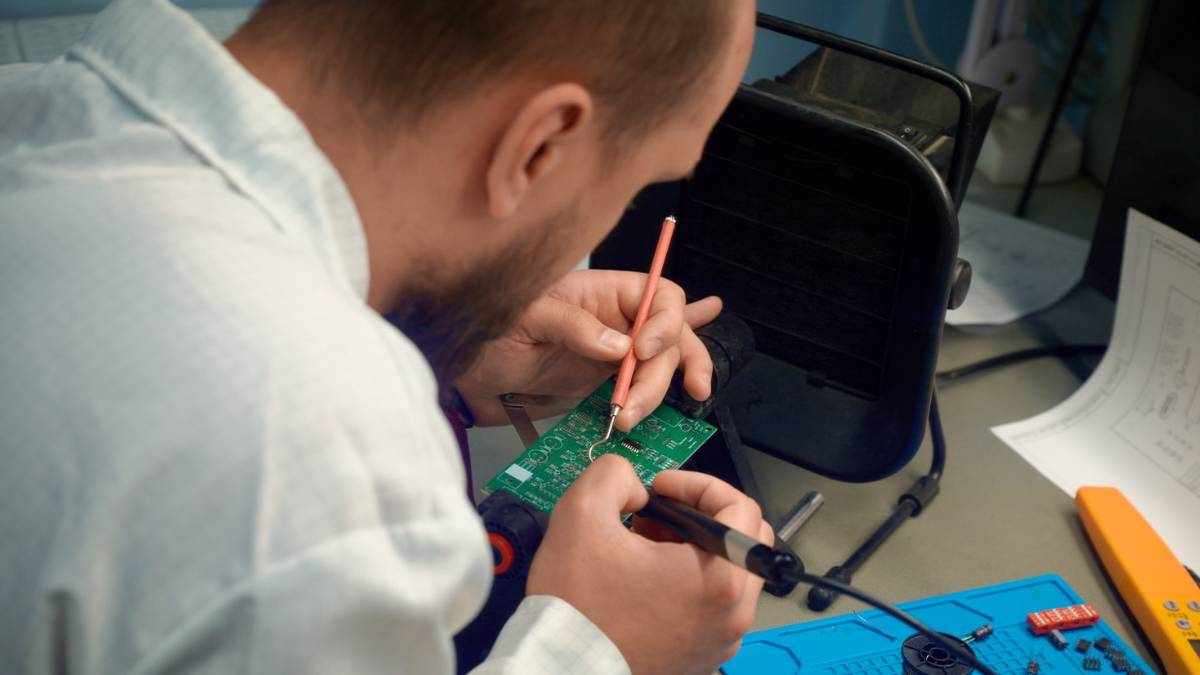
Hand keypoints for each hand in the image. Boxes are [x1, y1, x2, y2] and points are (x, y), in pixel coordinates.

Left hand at [455, 269, 721, 429]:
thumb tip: (619, 345)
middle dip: (665, 371)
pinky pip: (644, 384)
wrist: (463, 373)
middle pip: (670, 337)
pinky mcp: (603, 384)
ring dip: (659, 393)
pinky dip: (668, 389)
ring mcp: (613, 354)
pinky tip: (695, 386)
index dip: (666, 321)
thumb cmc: (486, 332)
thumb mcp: (523, 318)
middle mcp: (616, 320)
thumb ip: (572, 327)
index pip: (660, 296)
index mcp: (602, 292)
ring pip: (663, 367)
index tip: (644, 351)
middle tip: (637, 403)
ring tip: (632, 416)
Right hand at [527, 456, 771, 674]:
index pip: (741, 507)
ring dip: (695, 548)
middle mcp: (733, 615)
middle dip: (701, 514)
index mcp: (720, 579)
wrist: (558, 667)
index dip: (697, 484)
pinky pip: (714, 607)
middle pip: (744, 540)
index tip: (660, 488)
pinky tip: (645, 579)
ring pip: (730, 574)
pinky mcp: (703, 657)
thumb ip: (615, 475)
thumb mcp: (582, 513)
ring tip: (645, 546)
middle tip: (658, 513)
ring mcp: (721, 641)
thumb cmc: (576, 602)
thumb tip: (635, 486)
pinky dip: (690, 583)